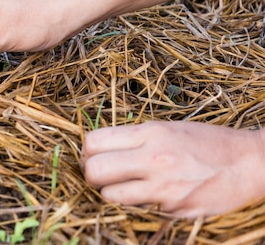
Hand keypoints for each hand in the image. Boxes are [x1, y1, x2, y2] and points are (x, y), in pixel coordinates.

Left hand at [81, 121, 264, 217]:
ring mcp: (164, 187)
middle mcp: (154, 158)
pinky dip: (139, 204)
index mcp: (150, 133)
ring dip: (112, 193)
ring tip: (127, 185)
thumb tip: (96, 150)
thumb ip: (132, 138)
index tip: (94, 155)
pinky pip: (138, 209)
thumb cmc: (206, 142)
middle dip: (92, 174)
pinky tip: (154, 194)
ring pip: (110, 196)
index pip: (94, 142)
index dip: (88, 151)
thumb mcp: (166, 128)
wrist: (250, 163)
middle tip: (102, 174)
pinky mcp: (174, 209)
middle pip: (94, 171)